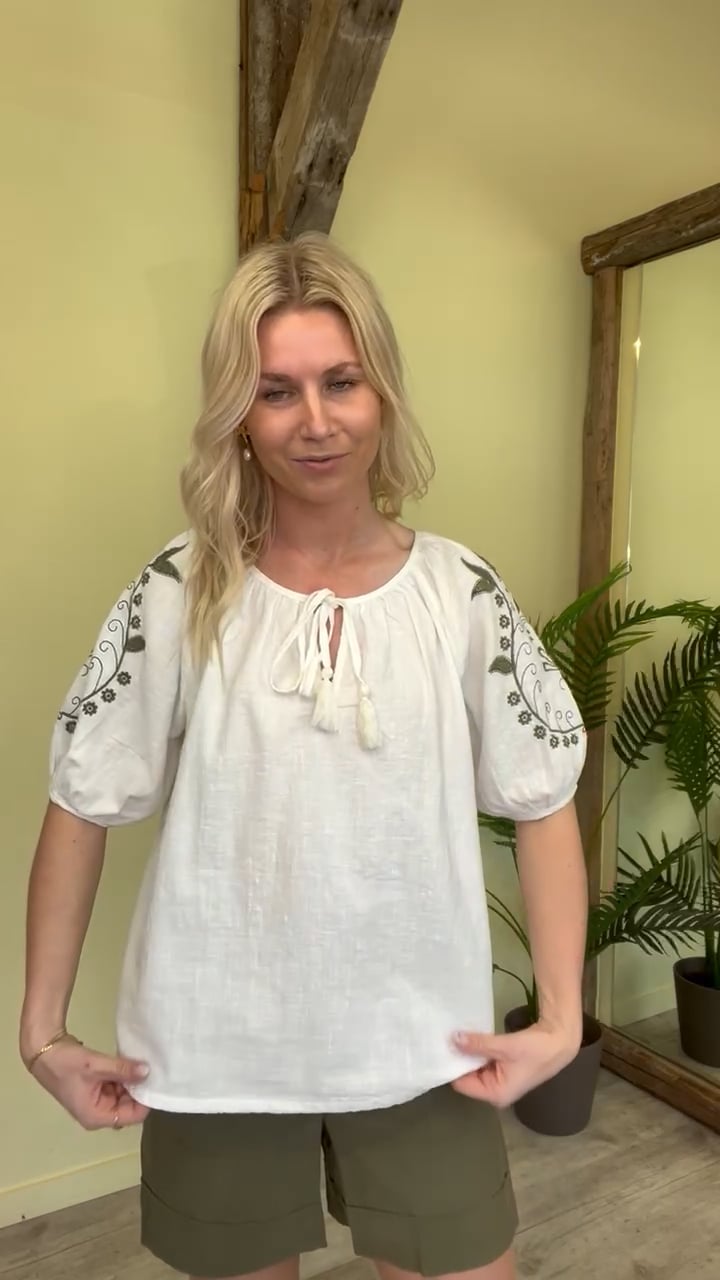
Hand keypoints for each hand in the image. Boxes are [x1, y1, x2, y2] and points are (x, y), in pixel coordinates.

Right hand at [26, 1037, 149, 1129]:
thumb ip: (123, 1070)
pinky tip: (132, 1063)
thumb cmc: (66, 1063)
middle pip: (129, 1107)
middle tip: (154, 1069)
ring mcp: (97, 1101)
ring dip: (132, 1081)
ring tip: (145, 1064)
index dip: (146, 1100)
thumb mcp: (96, 1066)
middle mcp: (98, 1114)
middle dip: (140, 1089)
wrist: (44, 1050)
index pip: (132, 1116)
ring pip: (124, 1095)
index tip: (157, 1081)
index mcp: (97, 1117)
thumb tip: (147, 1071)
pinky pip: (117, 1086)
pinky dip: (124, 1076)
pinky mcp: (96, 1089)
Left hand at [451, 1019, 581, 1108]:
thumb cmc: (535, 1049)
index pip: (462, 1084)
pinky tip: (470, 1036)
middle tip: (443, 1037)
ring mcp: (500, 1081)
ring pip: (475, 1068)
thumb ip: (477, 1044)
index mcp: (495, 1094)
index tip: (439, 1047)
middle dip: (458, 1058)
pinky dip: (478, 1051)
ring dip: (468, 1053)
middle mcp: (495, 1092)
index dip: (451, 1066)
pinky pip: (483, 1062)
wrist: (560, 1041)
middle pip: (467, 1076)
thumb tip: (453, 1039)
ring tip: (453, 1034)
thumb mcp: (504, 1046)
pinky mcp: (504, 1069)